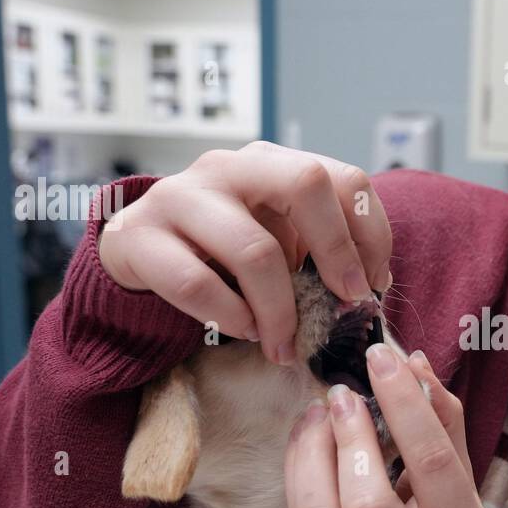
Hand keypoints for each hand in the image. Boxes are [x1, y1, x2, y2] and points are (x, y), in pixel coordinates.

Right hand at [97, 141, 392, 366]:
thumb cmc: (219, 249)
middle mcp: (228, 167)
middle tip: (345, 303)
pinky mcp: (141, 237)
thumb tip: (373, 287)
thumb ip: (319, 250)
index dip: (370, 234)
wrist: (135, 250)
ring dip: (281, 311)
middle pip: (305, 185)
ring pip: (254, 250)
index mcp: (272, 163)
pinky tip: (244, 331)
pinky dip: (232, 318)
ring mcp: (180, 196)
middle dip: (337, 252)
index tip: (373, 284)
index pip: (344, 178)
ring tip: (284, 343)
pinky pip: (199, 285)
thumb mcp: (275, 238)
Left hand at [283, 346, 490, 507]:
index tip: (382, 359)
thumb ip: (442, 422)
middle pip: (369, 504)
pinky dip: (297, 475)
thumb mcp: (460, 482)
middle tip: (341, 393)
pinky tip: (304, 441)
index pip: (431, 462)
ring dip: (310, 456)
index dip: (404, 405)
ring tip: (316, 413)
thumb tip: (411, 363)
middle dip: (349, 438)